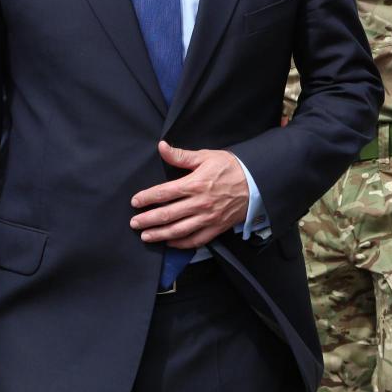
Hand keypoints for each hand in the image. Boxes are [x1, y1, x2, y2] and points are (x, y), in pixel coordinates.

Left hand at [130, 141, 248, 248]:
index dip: (147, 198)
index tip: (135, 201)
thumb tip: (162, 147)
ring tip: (146, 236)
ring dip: (160, 234)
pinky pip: (196, 240)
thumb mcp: (206, 156)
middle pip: (167, 215)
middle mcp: (199, 203)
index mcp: (195, 184)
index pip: (164, 193)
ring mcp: (208, 218)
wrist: (256, 181)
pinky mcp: (216, 228)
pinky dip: (181, 244)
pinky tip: (170, 243)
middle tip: (134, 223)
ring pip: (179, 230)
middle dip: (147, 220)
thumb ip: (181, 155)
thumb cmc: (230, 167)